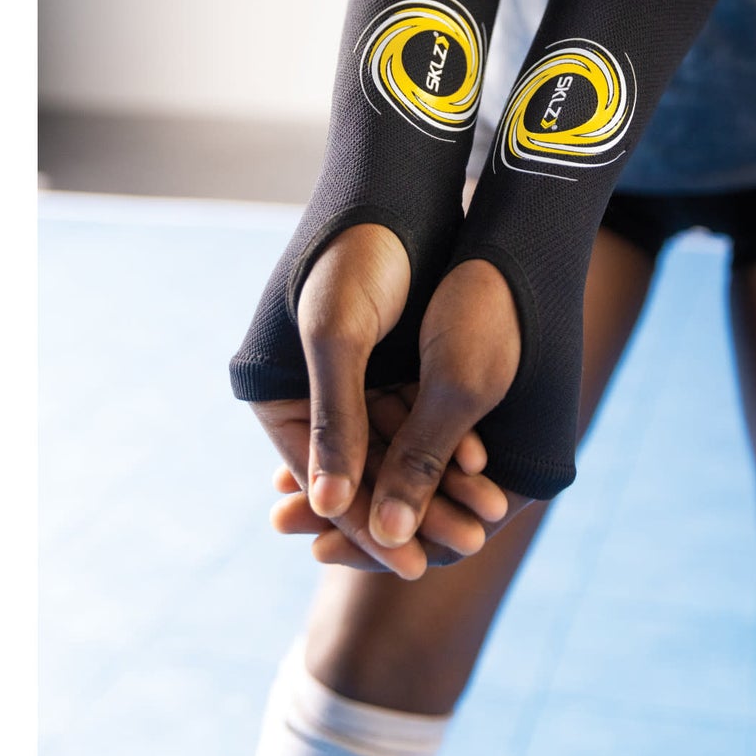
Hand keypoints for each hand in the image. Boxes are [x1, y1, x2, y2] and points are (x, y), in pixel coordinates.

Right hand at [249, 223, 505, 576]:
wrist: (395, 189)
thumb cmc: (354, 255)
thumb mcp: (342, 337)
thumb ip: (339, 421)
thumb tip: (329, 508)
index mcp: (275, 393)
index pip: (324, 479)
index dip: (367, 524)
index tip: (410, 565)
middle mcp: (312, 393)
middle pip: (362, 471)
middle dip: (411, 511)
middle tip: (457, 550)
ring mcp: (352, 379)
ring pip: (396, 450)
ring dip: (436, 483)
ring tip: (479, 520)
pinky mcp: (389, 362)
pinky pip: (416, 418)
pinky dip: (447, 442)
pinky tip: (479, 470)